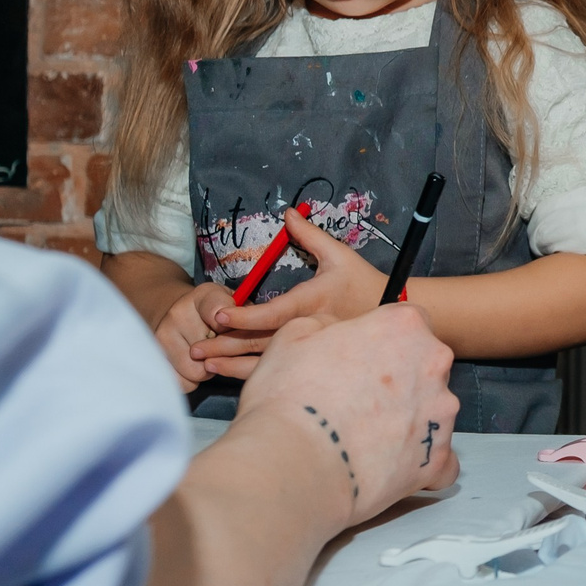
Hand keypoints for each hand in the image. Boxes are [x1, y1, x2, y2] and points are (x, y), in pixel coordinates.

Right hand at [152, 282, 236, 385]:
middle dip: (223, 357)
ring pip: (196, 372)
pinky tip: (193, 367)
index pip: (217, 311)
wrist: (172, 310)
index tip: (228, 329)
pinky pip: (182, 383)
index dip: (228, 324)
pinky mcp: (154, 357)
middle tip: (222, 350)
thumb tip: (259, 332)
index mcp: (204, 296)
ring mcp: (163, 336)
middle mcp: (178, 313)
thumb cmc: (214, 311)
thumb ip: (246, 314)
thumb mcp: (232, 302)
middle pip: (211, 352)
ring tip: (208, 358)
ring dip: (206, 372)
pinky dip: (191, 381)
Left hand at [191, 209, 391, 379]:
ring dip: (231, 364)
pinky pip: (275, 370)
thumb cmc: (364, 282)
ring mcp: (309, 349)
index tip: (219, 316)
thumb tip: (288, 212)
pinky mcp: (309, 360)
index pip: (274, 313)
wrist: (391, 314)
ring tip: (201, 364)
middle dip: (226, 347)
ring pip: (265, 362)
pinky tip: (225, 372)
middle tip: (193, 349)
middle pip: (261, 343)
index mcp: (312, 303)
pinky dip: (247, 373)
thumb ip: (309, 235)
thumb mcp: (339, 255)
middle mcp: (308, 329)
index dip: (246, 317)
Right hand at [232, 303, 460, 530]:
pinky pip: (439, 459)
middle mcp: (434, 365)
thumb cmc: (291, 396)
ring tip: (363, 440)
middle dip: (399, 380)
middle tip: (357, 400)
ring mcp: (441, 414)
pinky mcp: (438, 460)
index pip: (408, 323)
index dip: (383, 341)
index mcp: (404, 326)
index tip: (359, 359)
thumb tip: (335, 332)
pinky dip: (419, 462)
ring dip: (407, 421)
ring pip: (432, 412)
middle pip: (424, 367)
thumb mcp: (294, 335)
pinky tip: (388, 467)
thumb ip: (327, 325)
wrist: (297, 463)